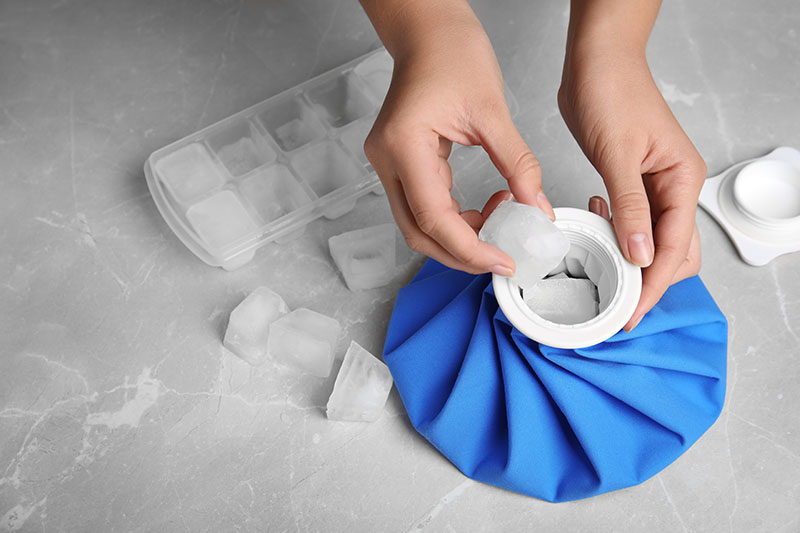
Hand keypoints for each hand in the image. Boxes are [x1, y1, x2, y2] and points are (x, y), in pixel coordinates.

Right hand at [360, 0, 553, 274]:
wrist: (429, 33)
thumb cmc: (452, 54)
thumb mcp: (493, 111)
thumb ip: (517, 164)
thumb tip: (537, 205)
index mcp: (405, 146)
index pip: (433, 217)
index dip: (468, 247)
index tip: (501, 260)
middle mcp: (387, 160)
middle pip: (418, 232)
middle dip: (461, 253)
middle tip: (501, 258)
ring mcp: (388, 164)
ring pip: (418, 224)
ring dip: (459, 237)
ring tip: (500, 222)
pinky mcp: (398, 164)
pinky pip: (423, 205)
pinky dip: (455, 218)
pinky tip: (486, 208)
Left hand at [559, 40, 705, 330]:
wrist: (595, 60)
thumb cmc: (612, 91)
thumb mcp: (618, 154)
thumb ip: (629, 207)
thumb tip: (639, 255)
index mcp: (682, 180)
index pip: (675, 248)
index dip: (652, 284)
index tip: (630, 312)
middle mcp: (673, 186)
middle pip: (673, 252)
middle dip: (647, 281)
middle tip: (615, 305)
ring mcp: (652, 185)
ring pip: (652, 240)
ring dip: (631, 260)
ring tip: (604, 271)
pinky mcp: (630, 180)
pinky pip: (632, 221)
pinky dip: (617, 234)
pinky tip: (596, 225)